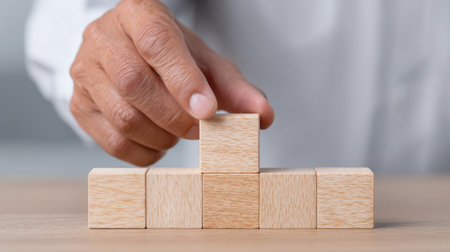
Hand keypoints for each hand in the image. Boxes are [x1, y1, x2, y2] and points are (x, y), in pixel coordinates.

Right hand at [69, 0, 273, 165]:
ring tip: (177, 132)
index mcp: (138, 15)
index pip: (157, 43)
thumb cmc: (171, 56)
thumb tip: (263, 116)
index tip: (208, 110)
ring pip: (124, 117)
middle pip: (135, 84)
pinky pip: (111, 141)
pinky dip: (144, 152)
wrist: (130, 53)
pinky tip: (158, 142)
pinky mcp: (79, 104)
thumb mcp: (205, 62)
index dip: (183, 79)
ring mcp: (85, 72)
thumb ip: (235, 87)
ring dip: (162, 136)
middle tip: (199, 129)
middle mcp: (104, 39)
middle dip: (175, 117)